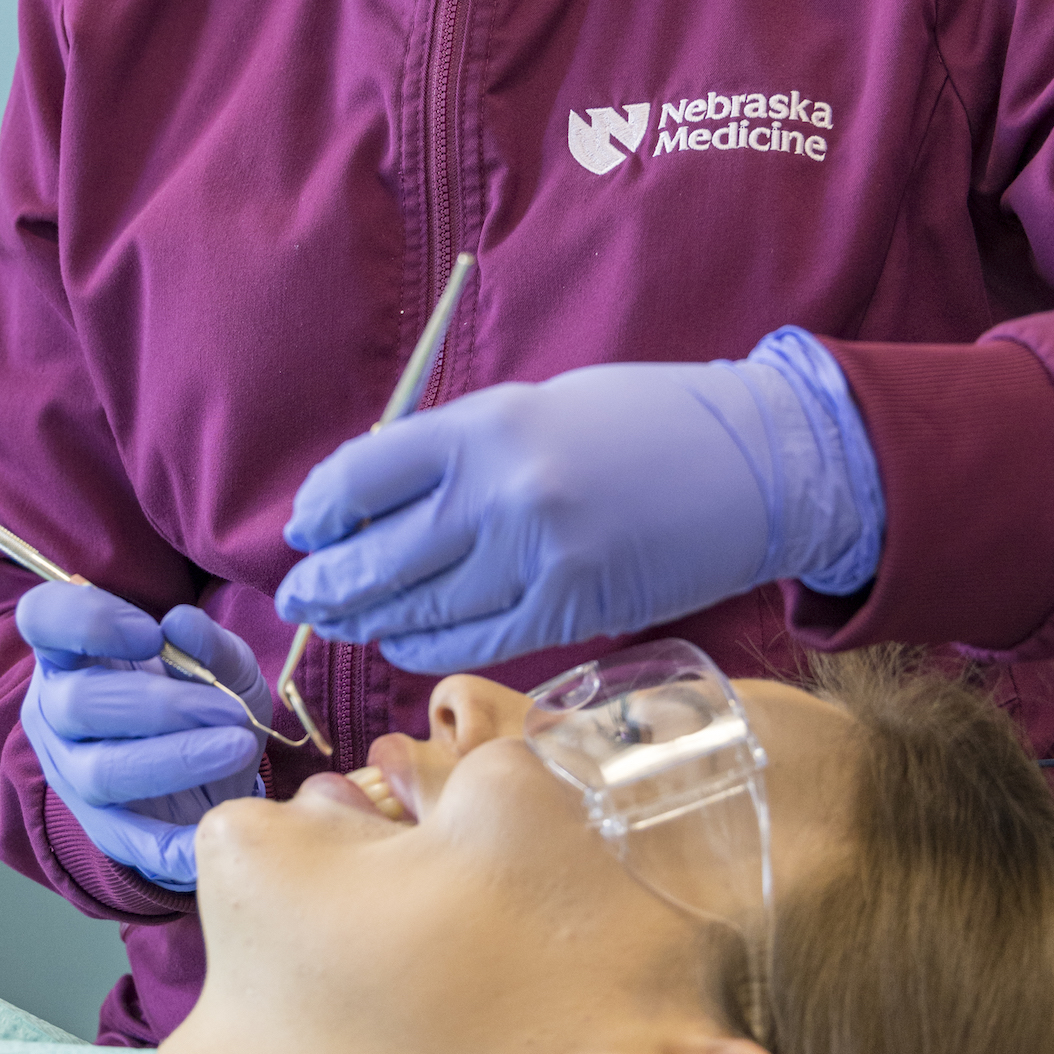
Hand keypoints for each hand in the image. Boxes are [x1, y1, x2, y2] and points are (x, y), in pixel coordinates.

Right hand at [17, 584, 268, 889]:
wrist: (212, 775)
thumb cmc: (204, 701)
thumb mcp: (223, 664)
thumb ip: (208, 643)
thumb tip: (182, 623)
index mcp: (71, 653)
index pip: (42, 619)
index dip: (88, 621)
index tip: (152, 634)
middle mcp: (57, 710)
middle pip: (78, 703)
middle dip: (158, 705)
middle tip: (224, 709)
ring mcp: (71, 771)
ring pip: (99, 771)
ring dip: (174, 759)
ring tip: (237, 748)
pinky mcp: (100, 826)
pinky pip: (125, 839)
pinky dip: (167, 843)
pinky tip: (210, 831)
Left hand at [275, 347, 870, 671]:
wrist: (753, 460)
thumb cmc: (639, 424)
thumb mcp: (534, 408)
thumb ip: (455, 452)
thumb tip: (371, 502)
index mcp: (486, 426)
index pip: (362, 477)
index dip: (322, 510)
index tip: (308, 526)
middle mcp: (502, 495)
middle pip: (378, 557)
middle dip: (327, 583)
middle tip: (300, 595)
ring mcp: (536, 561)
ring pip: (418, 609)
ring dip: (369, 620)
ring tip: (343, 620)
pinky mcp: (570, 613)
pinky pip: (472, 641)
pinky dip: (425, 645)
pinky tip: (402, 640)